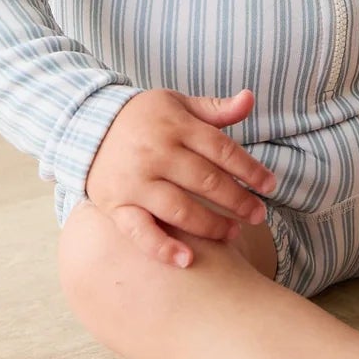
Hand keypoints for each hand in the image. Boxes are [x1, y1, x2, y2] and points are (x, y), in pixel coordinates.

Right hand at [85, 86, 276, 267]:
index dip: (250, 170)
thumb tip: (249, 98)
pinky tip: (186, 260)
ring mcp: (135, 182)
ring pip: (179, 209)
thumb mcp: (178, 104)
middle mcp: (156, 153)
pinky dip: (162, 248)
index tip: (270, 185)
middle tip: (258, 215)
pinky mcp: (116, 205)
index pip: (222, 150)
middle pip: (206, 181)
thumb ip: (215, 109)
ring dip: (211, 225)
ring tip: (233, 234)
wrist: (87, 126)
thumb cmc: (144, 118)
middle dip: (238, 201)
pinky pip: (140, 231)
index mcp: (175, 126)